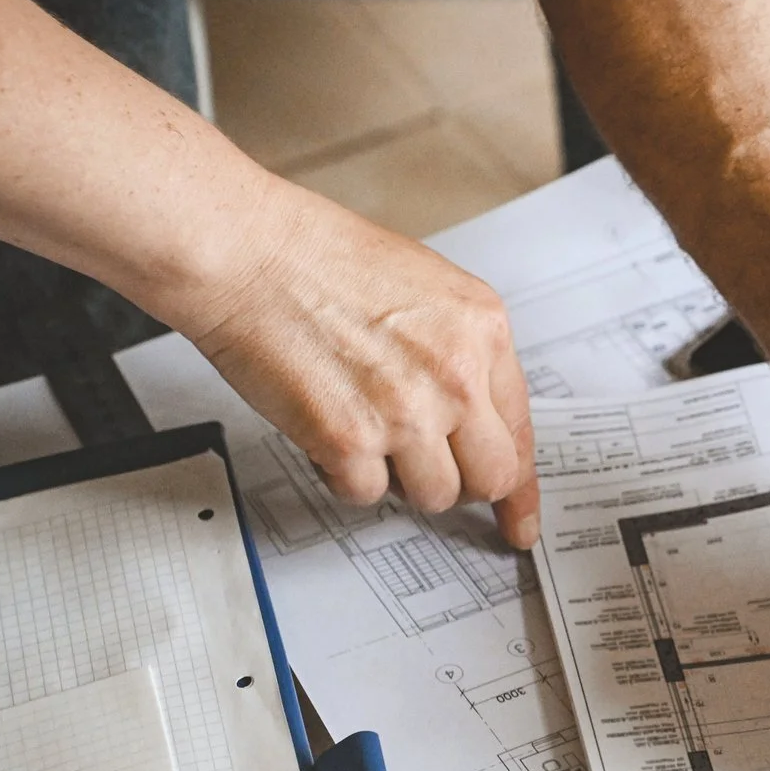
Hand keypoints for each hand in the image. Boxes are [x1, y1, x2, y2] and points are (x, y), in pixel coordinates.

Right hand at [179, 181, 540, 547]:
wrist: (248, 251)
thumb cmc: (319, 258)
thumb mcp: (428, 289)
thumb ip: (462, 353)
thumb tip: (473, 414)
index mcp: (483, 331)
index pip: (522, 430)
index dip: (520, 487)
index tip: (519, 519)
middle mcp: (456, 375)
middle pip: (492, 478)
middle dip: (462, 484)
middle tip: (428, 470)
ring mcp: (407, 412)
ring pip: (434, 495)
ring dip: (400, 478)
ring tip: (366, 430)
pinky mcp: (350, 439)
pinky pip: (366, 493)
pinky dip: (344, 473)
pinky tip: (327, 429)